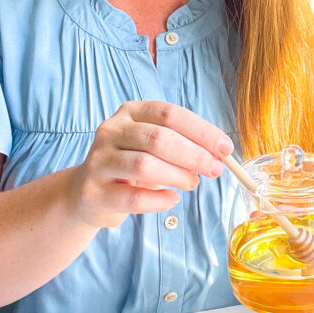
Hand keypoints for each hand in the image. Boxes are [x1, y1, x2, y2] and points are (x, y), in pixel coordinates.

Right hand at [70, 101, 232, 228]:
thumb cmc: (131, 166)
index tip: (225, 148)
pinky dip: (160, 200)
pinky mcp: (94, 192)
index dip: (201, 131)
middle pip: (158, 138)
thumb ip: (183, 144)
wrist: (88, 193)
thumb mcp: (154, 146)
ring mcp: (99, 161)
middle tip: (214, 169)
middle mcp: (111, 131)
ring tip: (192, 183)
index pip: (169, 114)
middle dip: (194, 155)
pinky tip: (171, 199)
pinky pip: (134, 197)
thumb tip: (220, 154)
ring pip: (145, 166)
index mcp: (130, 112)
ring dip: (178, 176)